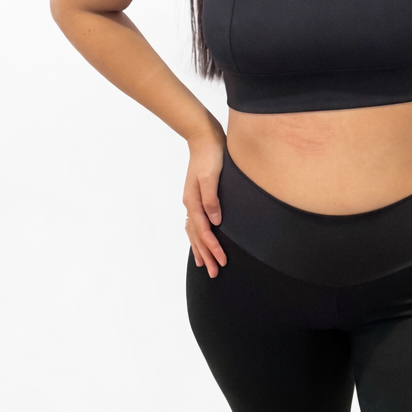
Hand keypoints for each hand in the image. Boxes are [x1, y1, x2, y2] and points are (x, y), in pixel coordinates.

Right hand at [183, 127, 226, 277]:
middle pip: (197, 236)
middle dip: (205, 255)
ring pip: (194, 232)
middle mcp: (190, 204)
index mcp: (193, 201)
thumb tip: (215, 221)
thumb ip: (212, 199)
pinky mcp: (198, 197)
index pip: (203, 231)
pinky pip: (195, 223)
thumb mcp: (211, 176)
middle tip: (214, 273)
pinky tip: (201, 240)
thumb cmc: (210, 155)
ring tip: (203, 264)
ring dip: (200, 249)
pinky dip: (197, 236)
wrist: (203, 138)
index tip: (221, 261)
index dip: (212, 248)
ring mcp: (192, 201)